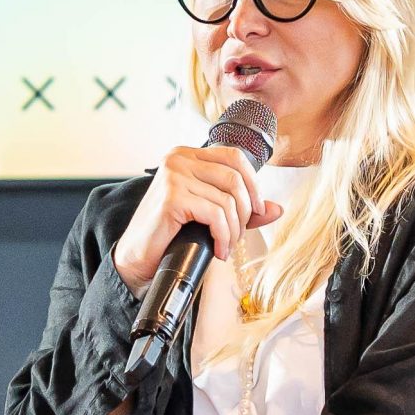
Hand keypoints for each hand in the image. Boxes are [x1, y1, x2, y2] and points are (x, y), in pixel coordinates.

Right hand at [111, 144, 283, 292]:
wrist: (137, 258)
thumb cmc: (171, 235)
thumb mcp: (209, 215)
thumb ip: (241, 208)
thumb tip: (277, 209)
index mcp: (187, 156)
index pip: (234, 156)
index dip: (253, 183)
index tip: (256, 210)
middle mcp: (178, 159)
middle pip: (235, 178)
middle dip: (245, 212)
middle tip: (237, 235)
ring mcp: (173, 176)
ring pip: (228, 200)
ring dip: (234, 230)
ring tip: (226, 245)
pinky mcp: (172, 198)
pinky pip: (216, 215)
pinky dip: (223, 236)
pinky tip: (219, 250)